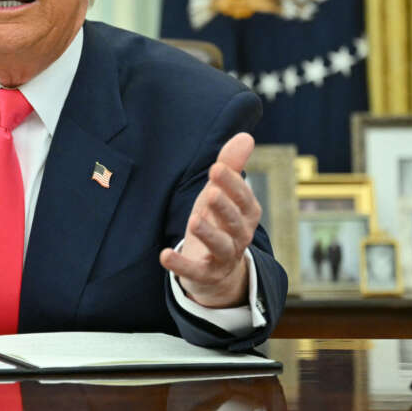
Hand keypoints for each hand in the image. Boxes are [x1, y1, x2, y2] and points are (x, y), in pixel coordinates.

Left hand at [160, 132, 260, 307]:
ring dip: (208, 234)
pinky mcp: (205, 275)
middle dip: (223, 207)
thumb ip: (231, 166)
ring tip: (194, 220)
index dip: (231, 184)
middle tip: (210, 193)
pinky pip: (195, 271)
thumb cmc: (219, 222)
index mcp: (247, 214)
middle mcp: (240, 236)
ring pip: (221, 246)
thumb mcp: (222, 193)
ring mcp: (224, 257)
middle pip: (235, 222)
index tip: (215, 168)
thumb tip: (246, 136)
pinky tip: (165, 254)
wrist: (218, 270)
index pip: (244, 198)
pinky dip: (180, 264)